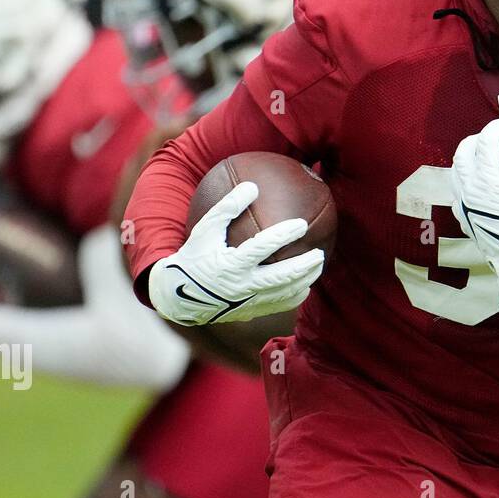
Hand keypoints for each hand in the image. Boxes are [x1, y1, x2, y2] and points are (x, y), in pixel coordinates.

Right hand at [148, 182, 323, 325]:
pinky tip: (304, 288)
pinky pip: (277, 306)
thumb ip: (227, 207)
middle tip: (319, 253)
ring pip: (283, 294)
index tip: (302, 224)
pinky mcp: (248, 312)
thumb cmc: (195, 255)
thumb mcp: (205, 229)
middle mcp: (241, 285)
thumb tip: (252, 185)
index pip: (262, 247)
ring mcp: (246, 302)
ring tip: (318, 267)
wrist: (179, 295)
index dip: (283, 235)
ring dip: (304, 280)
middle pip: (280, 277)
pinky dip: (293, 298)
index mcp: (230, 264)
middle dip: (303, 265)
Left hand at [450, 118, 498, 291]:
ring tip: (481, 155)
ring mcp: (463, 204)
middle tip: (492, 135)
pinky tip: (476, 183)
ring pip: (454, 171)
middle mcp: (469, 188)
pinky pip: (456, 191)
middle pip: (463, 152)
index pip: (485, 141)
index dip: (496, 127)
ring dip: (466, 158)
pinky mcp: (463, 217)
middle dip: (476, 139)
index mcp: (488, 178)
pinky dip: (464, 180)